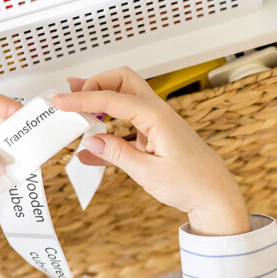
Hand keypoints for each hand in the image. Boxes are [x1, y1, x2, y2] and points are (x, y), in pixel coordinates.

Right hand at [51, 68, 250, 236]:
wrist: (216, 196)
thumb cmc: (193, 184)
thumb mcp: (148, 173)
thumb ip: (117, 155)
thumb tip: (91, 141)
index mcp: (157, 117)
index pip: (112, 98)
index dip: (82, 99)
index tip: (60, 102)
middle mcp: (158, 113)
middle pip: (122, 81)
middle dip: (95, 83)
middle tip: (71, 96)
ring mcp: (158, 123)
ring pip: (125, 98)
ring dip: (101, 101)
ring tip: (77, 110)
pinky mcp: (156, 136)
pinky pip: (128, 124)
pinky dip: (109, 128)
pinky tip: (92, 146)